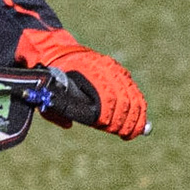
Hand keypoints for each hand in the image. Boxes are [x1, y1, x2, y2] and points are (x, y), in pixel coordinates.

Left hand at [15, 27, 146, 138]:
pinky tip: (139, 120)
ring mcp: (115, 70)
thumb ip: (57, 110)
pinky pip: (135, 91)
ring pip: (132, 96)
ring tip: (133, 131)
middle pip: (123, 100)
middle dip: (125, 121)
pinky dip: (139, 107)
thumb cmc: (55, 79)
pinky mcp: (120, 73)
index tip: (108, 127)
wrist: (61, 54)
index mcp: (89, 73)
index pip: (107, 98)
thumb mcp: (50, 93)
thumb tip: (69, 125)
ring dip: (135, 117)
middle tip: (124, 134)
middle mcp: (106, 70)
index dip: (109, 116)